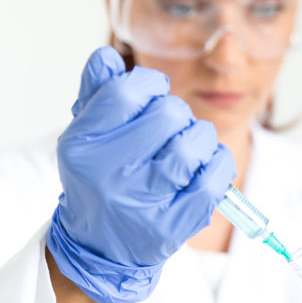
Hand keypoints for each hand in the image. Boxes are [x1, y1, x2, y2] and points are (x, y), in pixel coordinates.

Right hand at [47, 47, 235, 302]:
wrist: (100, 246)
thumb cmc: (101, 177)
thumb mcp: (88, 134)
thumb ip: (98, 92)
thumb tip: (108, 56)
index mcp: (82, 143)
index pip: (128, 91)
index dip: (151, 83)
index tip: (153, 95)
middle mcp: (108, 173)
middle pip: (168, 113)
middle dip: (179, 113)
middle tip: (171, 129)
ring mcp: (141, 203)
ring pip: (194, 145)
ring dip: (201, 139)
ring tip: (190, 148)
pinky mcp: (171, 227)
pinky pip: (214, 182)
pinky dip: (219, 166)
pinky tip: (208, 166)